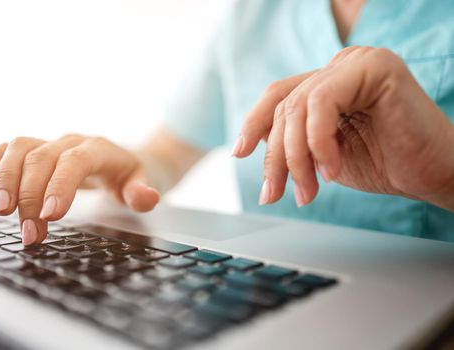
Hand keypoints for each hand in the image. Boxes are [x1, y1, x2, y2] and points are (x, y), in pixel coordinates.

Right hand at [0, 134, 159, 244]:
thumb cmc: (134, 174)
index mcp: (99, 149)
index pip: (75, 161)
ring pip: (21, 151)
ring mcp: (52, 143)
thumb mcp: (144, 184)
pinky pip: (9, 149)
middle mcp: (72, 141)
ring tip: (1, 212)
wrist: (129, 158)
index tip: (49, 215)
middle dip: (31, 196)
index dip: (60, 186)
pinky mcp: (37, 151)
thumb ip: (143, 193)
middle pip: (42, 159)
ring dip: (6, 180)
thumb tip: (146, 197)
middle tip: (30, 233)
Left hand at [233, 46, 453, 209]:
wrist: (435, 175)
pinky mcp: (376, 68)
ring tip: (309, 191)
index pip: (279, 95)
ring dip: (296, 157)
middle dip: (276, 157)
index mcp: (329, 83)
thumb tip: (249, 149)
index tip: (240, 152)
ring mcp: (357, 64)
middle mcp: (340, 68)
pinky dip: (319, 142)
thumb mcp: (322, 155)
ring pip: (298, 106)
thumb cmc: (385, 164)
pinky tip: (332, 171)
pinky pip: (323, 102)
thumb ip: (294, 142)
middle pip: (285, 107)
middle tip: (275, 194)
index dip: (254, 122)